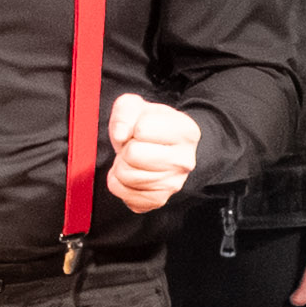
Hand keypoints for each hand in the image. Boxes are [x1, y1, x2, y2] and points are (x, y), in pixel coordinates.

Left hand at [100, 93, 202, 218]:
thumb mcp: (137, 107)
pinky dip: (118, 182)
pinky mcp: (158, 200)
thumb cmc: (149, 126)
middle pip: (133, 154)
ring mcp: (173, 184)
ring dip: (121, 165)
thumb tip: (120, 134)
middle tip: (135, 146)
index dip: (134, 127)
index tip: (141, 130)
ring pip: (126, 175)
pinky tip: (131, 173)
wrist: (163, 148)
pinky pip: (123, 193)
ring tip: (134, 159)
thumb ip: (125, 111)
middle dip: (126, 148)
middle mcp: (185, 161)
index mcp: (186, 132)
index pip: (141, 129)